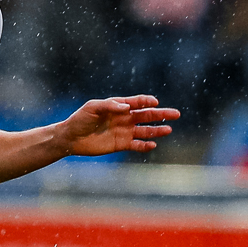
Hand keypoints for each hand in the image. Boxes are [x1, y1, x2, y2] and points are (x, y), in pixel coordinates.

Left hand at [53, 94, 179, 156]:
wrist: (71, 138)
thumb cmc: (80, 119)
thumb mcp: (92, 108)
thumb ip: (109, 106)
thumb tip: (127, 107)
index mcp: (118, 106)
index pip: (137, 102)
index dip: (147, 101)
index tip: (154, 102)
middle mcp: (124, 118)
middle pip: (147, 115)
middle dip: (161, 114)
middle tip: (176, 114)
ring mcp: (124, 131)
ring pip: (145, 130)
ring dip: (157, 130)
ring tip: (169, 130)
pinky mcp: (121, 144)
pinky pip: (136, 145)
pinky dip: (145, 145)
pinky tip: (153, 144)